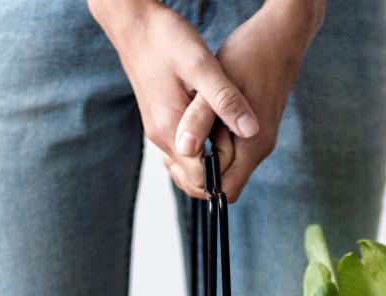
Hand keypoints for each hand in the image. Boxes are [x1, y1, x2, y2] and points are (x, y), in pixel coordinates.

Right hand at [89, 0, 259, 197]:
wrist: (134, 24)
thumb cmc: (166, 40)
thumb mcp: (202, 65)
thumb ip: (225, 100)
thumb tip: (251, 131)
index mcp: (171, 130)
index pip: (199, 180)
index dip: (225, 174)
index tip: (245, 154)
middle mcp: (161, 137)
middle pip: (191, 179)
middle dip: (219, 174)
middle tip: (242, 148)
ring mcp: (158, 130)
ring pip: (186, 166)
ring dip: (211, 161)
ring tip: (232, 137)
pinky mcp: (161, 120)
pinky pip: (182, 149)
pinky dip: (201, 148)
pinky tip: (216, 128)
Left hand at [174, 0, 324, 200]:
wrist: (280, 36)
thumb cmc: (251, 55)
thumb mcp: (217, 84)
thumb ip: (200, 120)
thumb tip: (184, 149)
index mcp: (252, 146)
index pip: (224, 191)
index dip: (198, 182)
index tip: (180, 157)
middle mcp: (258, 149)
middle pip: (223, 183)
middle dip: (197, 170)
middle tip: (178, 141)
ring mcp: (258, 140)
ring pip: (224, 166)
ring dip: (202, 154)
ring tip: (185, 129)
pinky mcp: (253, 130)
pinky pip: (228, 150)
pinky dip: (210, 142)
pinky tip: (198, 121)